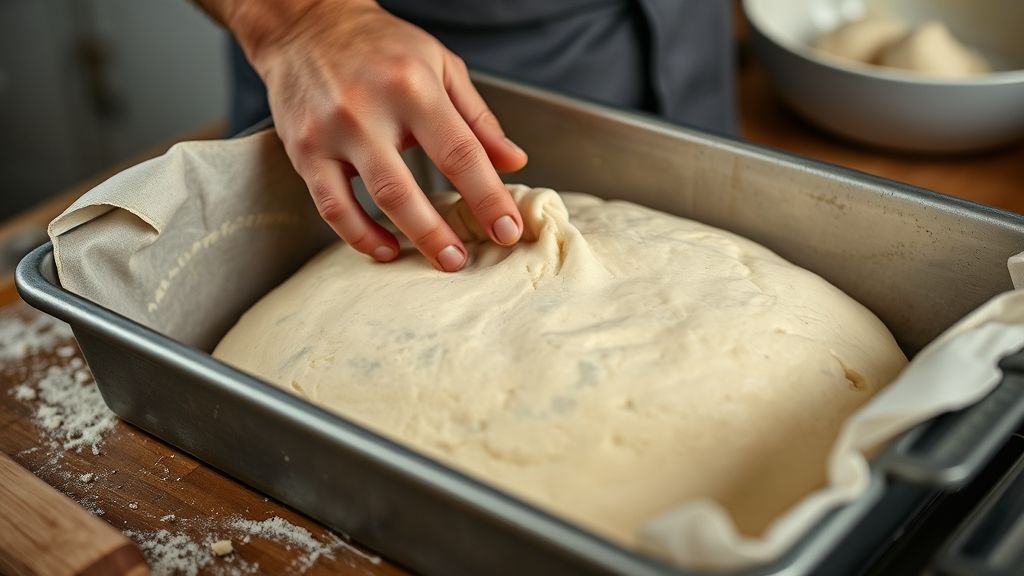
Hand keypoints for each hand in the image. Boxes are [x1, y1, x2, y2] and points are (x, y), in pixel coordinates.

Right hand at [219, 0, 527, 270]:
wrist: (306, 24)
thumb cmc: (381, 46)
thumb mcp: (440, 66)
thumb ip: (478, 118)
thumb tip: (514, 162)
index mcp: (413, 86)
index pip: (461, 153)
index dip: (488, 197)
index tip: (508, 229)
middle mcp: (369, 109)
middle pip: (410, 187)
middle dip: (442, 232)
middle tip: (465, 261)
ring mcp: (332, 133)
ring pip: (372, 200)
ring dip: (409, 237)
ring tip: (437, 260)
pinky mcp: (304, 151)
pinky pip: (331, 206)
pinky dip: (359, 235)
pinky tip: (384, 249)